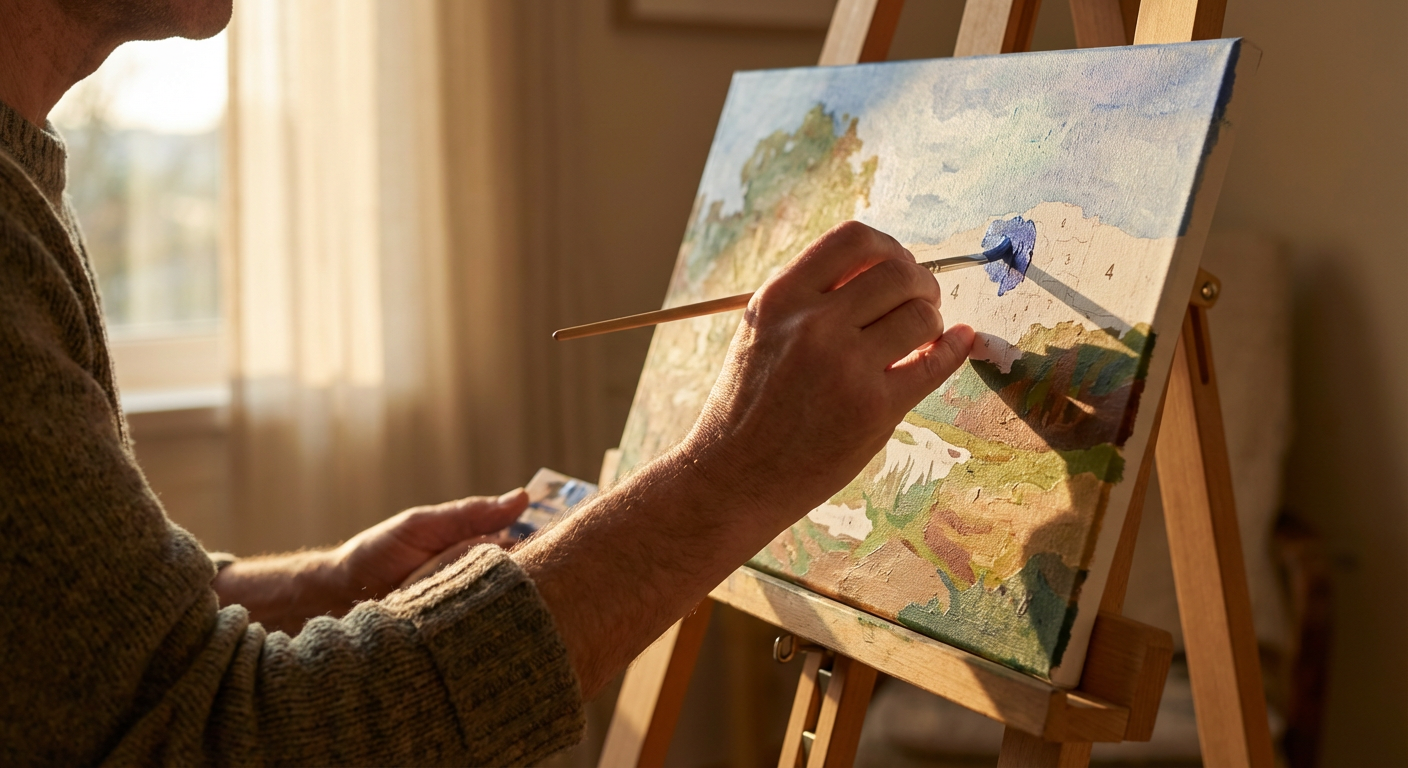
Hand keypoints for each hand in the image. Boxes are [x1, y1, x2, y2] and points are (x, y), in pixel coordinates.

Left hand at [213, 490, 527, 632]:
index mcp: (479, 548)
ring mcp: (470, 608)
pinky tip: (487, 626)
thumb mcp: (423, 524)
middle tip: (522, 578)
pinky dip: (485, 627)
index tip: (564, 546)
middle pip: (522, 580)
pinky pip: (481, 632)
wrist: (337, 595)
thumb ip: (471, 514)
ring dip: (503, 603)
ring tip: (491, 600)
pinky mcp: (457, 636)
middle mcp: (481, 579)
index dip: (545, 547)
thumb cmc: (378, 553)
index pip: (527, 548)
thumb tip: (524, 497)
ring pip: (505, 607)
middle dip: (529, 578)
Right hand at [681, 220, 974, 532]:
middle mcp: (813, 324)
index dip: (887, 248)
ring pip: (921, 315)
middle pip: (898, 271)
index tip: (894, 267)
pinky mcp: (873, 409)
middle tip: (921, 302)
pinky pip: (935, 364)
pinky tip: (958, 343)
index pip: (854, 239)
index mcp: (781, 298)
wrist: (733, 478)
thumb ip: (808, 297)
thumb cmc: (748, 406)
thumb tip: (879, 266)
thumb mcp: (760, 331)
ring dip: (932, 321)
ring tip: (921, 338)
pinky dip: (954, 348)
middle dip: (921, 283)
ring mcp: (845, 367)